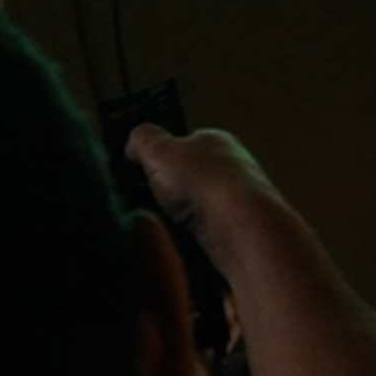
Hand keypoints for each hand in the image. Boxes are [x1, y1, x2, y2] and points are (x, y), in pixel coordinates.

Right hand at [125, 125, 291, 268]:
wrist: (241, 226)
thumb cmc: (209, 182)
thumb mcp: (158, 150)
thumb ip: (142, 140)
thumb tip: (134, 143)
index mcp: (215, 141)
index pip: (183, 143)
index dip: (159, 155)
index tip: (140, 165)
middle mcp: (229, 168)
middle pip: (188, 177)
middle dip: (167, 188)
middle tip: (151, 194)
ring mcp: (233, 200)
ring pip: (195, 207)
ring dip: (178, 214)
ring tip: (170, 217)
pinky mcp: (234, 230)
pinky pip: (201, 232)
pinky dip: (189, 235)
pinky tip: (186, 235)